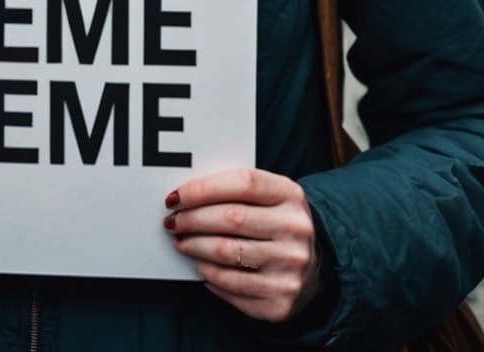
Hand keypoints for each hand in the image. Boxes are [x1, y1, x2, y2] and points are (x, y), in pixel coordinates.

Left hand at [165, 168, 320, 322]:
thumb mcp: (270, 199)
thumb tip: (187, 196)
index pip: (244, 183)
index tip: (176, 196)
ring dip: (195, 247)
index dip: (204, 188)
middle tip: (172, 221)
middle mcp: (296, 229)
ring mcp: (290, 267)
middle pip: (231, 218)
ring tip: (181, 242)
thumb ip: (237, 192)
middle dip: (193, 219)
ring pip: (227, 253)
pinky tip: (201, 267)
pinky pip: (231, 286)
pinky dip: (209, 275)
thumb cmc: (276, 225)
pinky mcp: (280, 300)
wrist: (311, 270)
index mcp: (292, 195)